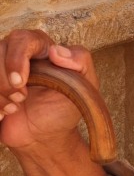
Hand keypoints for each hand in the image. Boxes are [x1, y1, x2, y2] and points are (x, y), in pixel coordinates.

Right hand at [0, 29, 97, 156]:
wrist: (45, 136)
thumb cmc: (64, 109)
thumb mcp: (84, 87)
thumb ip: (81, 62)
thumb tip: (56, 51)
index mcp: (42, 49)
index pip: (22, 39)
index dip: (16, 58)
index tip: (20, 82)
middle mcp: (18, 54)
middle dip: (5, 80)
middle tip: (21, 98)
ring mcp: (2, 69)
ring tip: (14, 108)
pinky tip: (2, 114)